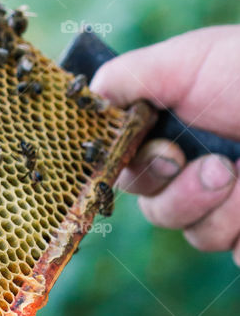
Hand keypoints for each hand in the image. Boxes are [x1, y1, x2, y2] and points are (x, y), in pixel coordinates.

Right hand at [91, 25, 239, 264]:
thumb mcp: (190, 59)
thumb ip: (132, 75)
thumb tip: (89, 93)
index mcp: (173, 130)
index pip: (127, 169)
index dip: (136, 170)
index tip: (162, 156)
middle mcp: (196, 169)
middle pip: (156, 211)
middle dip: (183, 194)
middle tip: (220, 169)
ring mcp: (231, 203)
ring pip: (196, 233)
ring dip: (222, 211)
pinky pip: (238, 255)